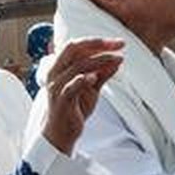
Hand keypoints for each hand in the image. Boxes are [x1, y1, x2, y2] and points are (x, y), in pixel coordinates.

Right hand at [42, 38, 125, 153]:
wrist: (62, 133)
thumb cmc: (74, 108)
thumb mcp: (92, 89)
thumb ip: (102, 74)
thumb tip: (118, 59)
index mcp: (60, 66)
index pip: (77, 46)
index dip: (98, 42)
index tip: (117, 43)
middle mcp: (55, 73)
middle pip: (74, 49)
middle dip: (98, 44)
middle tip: (118, 45)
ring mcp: (57, 86)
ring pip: (77, 66)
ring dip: (100, 61)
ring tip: (117, 59)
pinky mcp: (61, 101)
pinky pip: (70, 87)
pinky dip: (83, 80)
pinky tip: (95, 77)